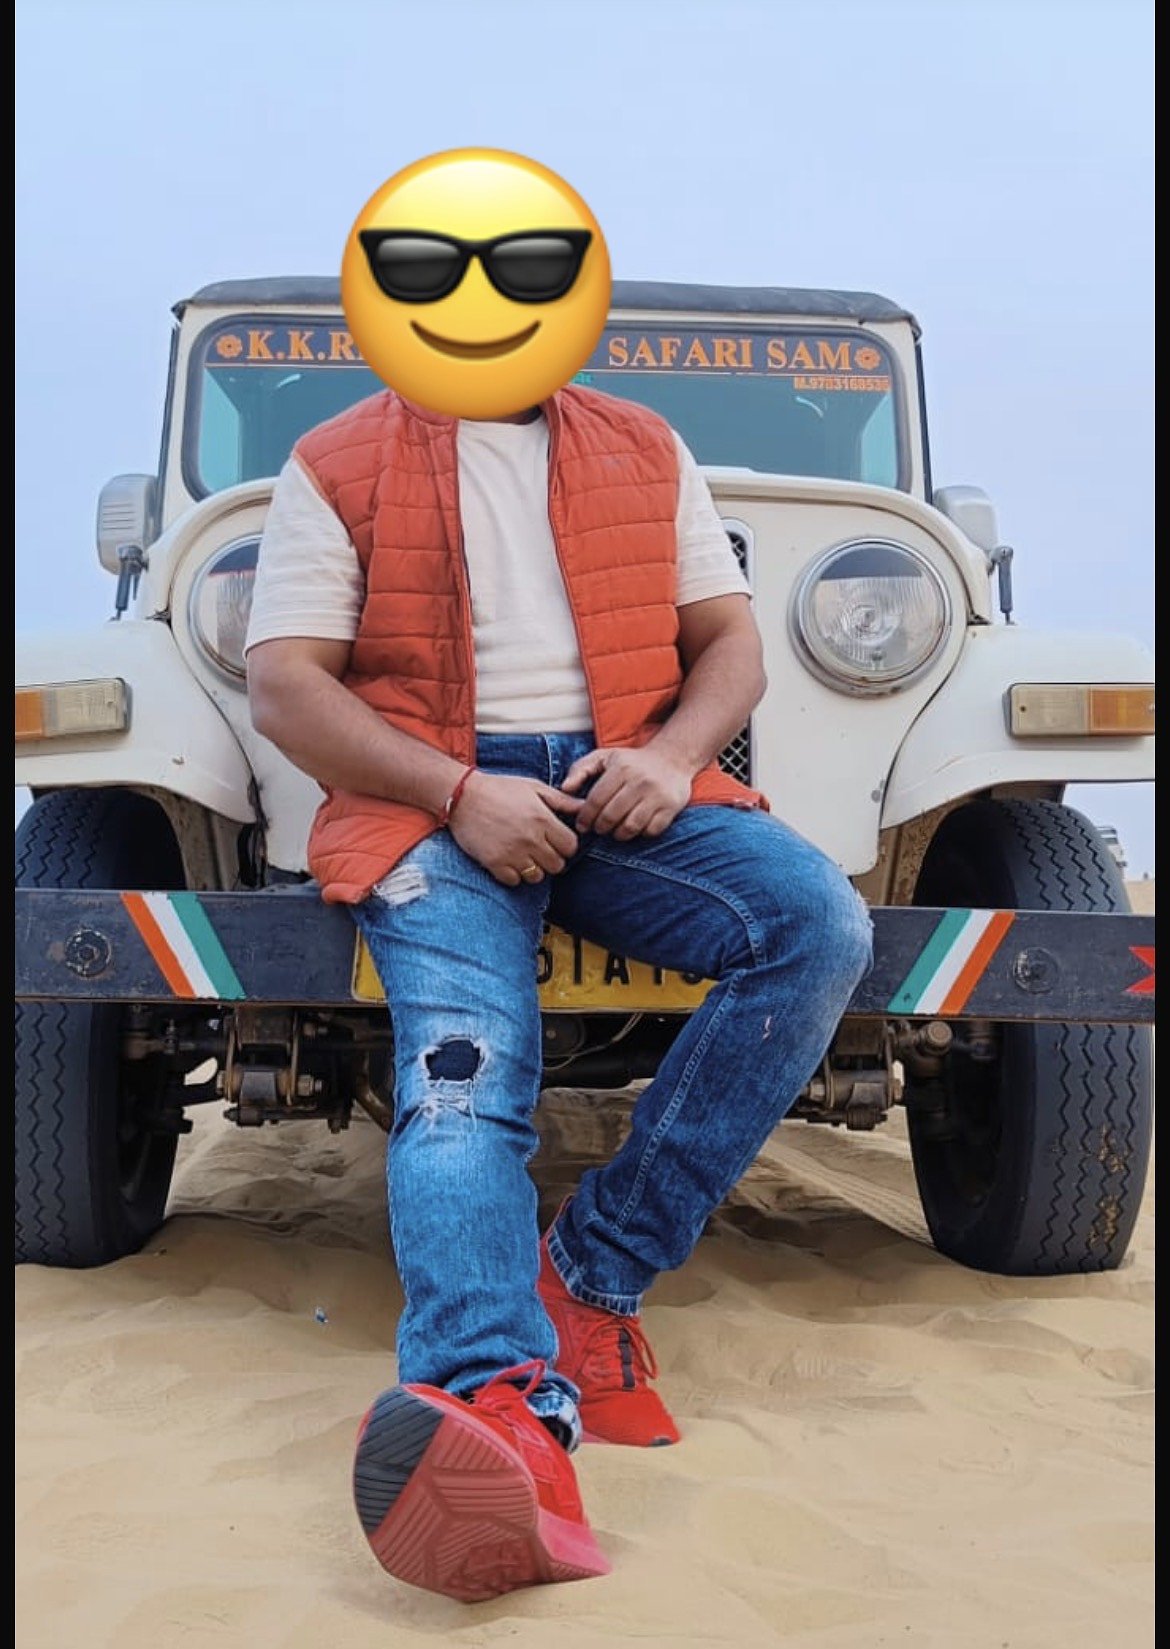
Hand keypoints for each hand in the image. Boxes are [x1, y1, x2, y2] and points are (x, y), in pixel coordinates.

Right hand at [447, 771, 584, 885]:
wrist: (462, 795)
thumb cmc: (500, 789)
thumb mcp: (534, 788)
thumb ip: (562, 800)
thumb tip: (585, 807)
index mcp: (543, 819)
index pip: (570, 847)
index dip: (566, 845)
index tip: (556, 840)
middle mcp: (530, 838)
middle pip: (557, 865)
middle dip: (552, 858)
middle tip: (540, 849)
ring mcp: (512, 853)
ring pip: (537, 877)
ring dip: (534, 869)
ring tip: (524, 855)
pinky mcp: (494, 863)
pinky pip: (514, 881)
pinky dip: (514, 875)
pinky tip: (509, 860)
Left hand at [561, 745, 692, 839]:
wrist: (673, 759)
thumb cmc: (632, 762)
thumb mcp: (604, 757)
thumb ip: (580, 769)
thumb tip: (564, 788)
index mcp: (621, 768)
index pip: (596, 800)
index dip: (585, 817)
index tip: (582, 825)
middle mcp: (640, 781)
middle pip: (611, 816)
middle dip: (600, 827)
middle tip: (598, 829)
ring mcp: (657, 795)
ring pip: (631, 826)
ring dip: (618, 834)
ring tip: (614, 830)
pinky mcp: (672, 807)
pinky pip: (651, 831)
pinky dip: (640, 833)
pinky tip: (635, 827)